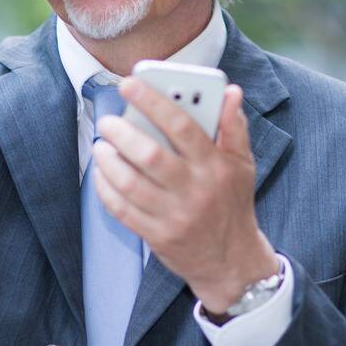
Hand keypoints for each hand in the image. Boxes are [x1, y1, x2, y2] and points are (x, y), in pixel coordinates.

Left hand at [92, 79, 277, 313]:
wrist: (232, 262)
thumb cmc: (233, 203)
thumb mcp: (243, 164)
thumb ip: (234, 127)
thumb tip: (230, 91)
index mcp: (216, 166)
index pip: (182, 126)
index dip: (153, 101)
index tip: (129, 83)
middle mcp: (195, 190)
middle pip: (150, 155)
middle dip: (122, 132)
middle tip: (108, 120)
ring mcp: (174, 216)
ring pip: (130, 183)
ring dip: (108, 160)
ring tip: (102, 145)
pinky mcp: (157, 237)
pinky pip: (121, 209)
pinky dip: (105, 188)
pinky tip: (102, 173)